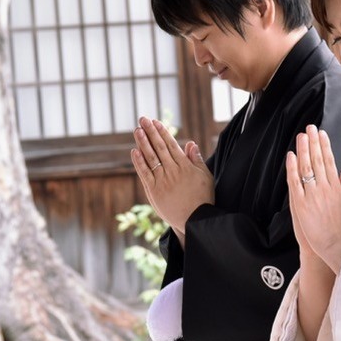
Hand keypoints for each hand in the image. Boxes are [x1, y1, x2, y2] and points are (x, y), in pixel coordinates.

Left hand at [130, 117, 213, 234]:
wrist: (195, 220)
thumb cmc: (202, 198)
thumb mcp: (205, 176)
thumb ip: (196, 160)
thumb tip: (190, 143)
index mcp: (185, 166)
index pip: (171, 145)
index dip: (162, 132)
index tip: (156, 122)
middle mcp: (172, 171)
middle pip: (159, 147)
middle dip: (150, 132)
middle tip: (143, 119)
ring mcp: (162, 181)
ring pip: (151, 158)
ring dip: (143, 142)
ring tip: (137, 130)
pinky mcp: (154, 191)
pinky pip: (145, 174)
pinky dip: (139, 162)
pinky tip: (134, 151)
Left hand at [285, 125, 340, 272]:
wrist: (337, 247)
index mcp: (337, 188)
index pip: (329, 161)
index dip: (325, 146)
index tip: (321, 134)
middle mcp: (324, 189)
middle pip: (317, 160)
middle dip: (313, 142)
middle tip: (309, 128)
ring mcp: (312, 196)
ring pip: (306, 168)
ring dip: (303, 150)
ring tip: (301, 136)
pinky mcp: (301, 205)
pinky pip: (295, 183)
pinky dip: (292, 169)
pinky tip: (291, 156)